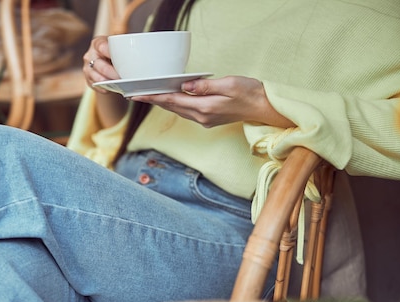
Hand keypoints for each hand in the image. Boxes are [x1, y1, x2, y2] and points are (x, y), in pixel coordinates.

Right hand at [82, 36, 119, 92]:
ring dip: (110, 82)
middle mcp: (90, 55)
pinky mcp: (88, 80)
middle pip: (101, 66)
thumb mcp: (117, 45)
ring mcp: (87, 69)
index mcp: (97, 43)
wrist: (106, 58)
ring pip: (98, 78)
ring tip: (121, 84)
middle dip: (113, 73)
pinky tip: (115, 87)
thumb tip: (139, 56)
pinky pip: (97, 86)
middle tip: (124, 77)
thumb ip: (123, 48)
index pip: (103, 47)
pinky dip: (107, 87)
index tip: (122, 59)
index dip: (112, 54)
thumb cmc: (114, 50)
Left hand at [130, 76, 294, 128]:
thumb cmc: (250, 93)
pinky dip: (174, 104)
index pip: (173, 101)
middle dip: (153, 101)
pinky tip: (168, 99)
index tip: (139, 94)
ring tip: (147, 96)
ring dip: (162, 103)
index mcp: (205, 108)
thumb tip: (185, 85)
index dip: (154, 97)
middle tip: (135, 94)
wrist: (264, 108)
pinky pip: (185, 111)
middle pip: (171, 107)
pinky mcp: (208, 119)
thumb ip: (205, 86)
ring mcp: (204, 120)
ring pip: (177, 110)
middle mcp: (201, 117)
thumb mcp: (229, 84)